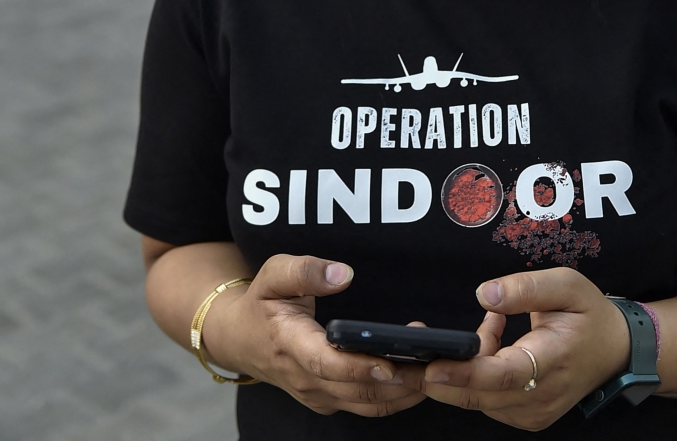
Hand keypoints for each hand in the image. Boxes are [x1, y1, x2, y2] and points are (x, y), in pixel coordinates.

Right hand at [202, 254, 425, 416]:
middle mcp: (305, 378)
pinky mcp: (330, 400)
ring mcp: (318, 395)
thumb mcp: (273, 274)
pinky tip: (420, 377)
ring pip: (367, 405)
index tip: (390, 362)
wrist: (240, 338)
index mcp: (290, 345)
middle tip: (435, 361)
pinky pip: (367, 406)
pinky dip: (396, 396)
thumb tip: (342, 274)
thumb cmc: (262, 303)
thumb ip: (305, 270)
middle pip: (357, 390)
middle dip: (399, 379)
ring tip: (436, 368)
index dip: (359, 367)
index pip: (326, 364)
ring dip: (404, 392)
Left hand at [421, 268, 629, 430]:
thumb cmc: (589, 314)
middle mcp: (543, 394)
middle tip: (397, 361)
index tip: (432, 367)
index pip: (504, 374)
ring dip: (461, 367)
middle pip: (480, 394)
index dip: (466, 373)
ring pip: (478, 397)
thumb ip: (526, 288)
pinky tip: (490, 340)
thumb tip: (483, 294)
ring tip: (486, 326)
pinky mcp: (525, 416)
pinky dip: (475, 373)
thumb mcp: (568, 285)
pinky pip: (486, 398)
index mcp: (556, 359)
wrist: (616, 351)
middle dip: (437, 379)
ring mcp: (533, 411)